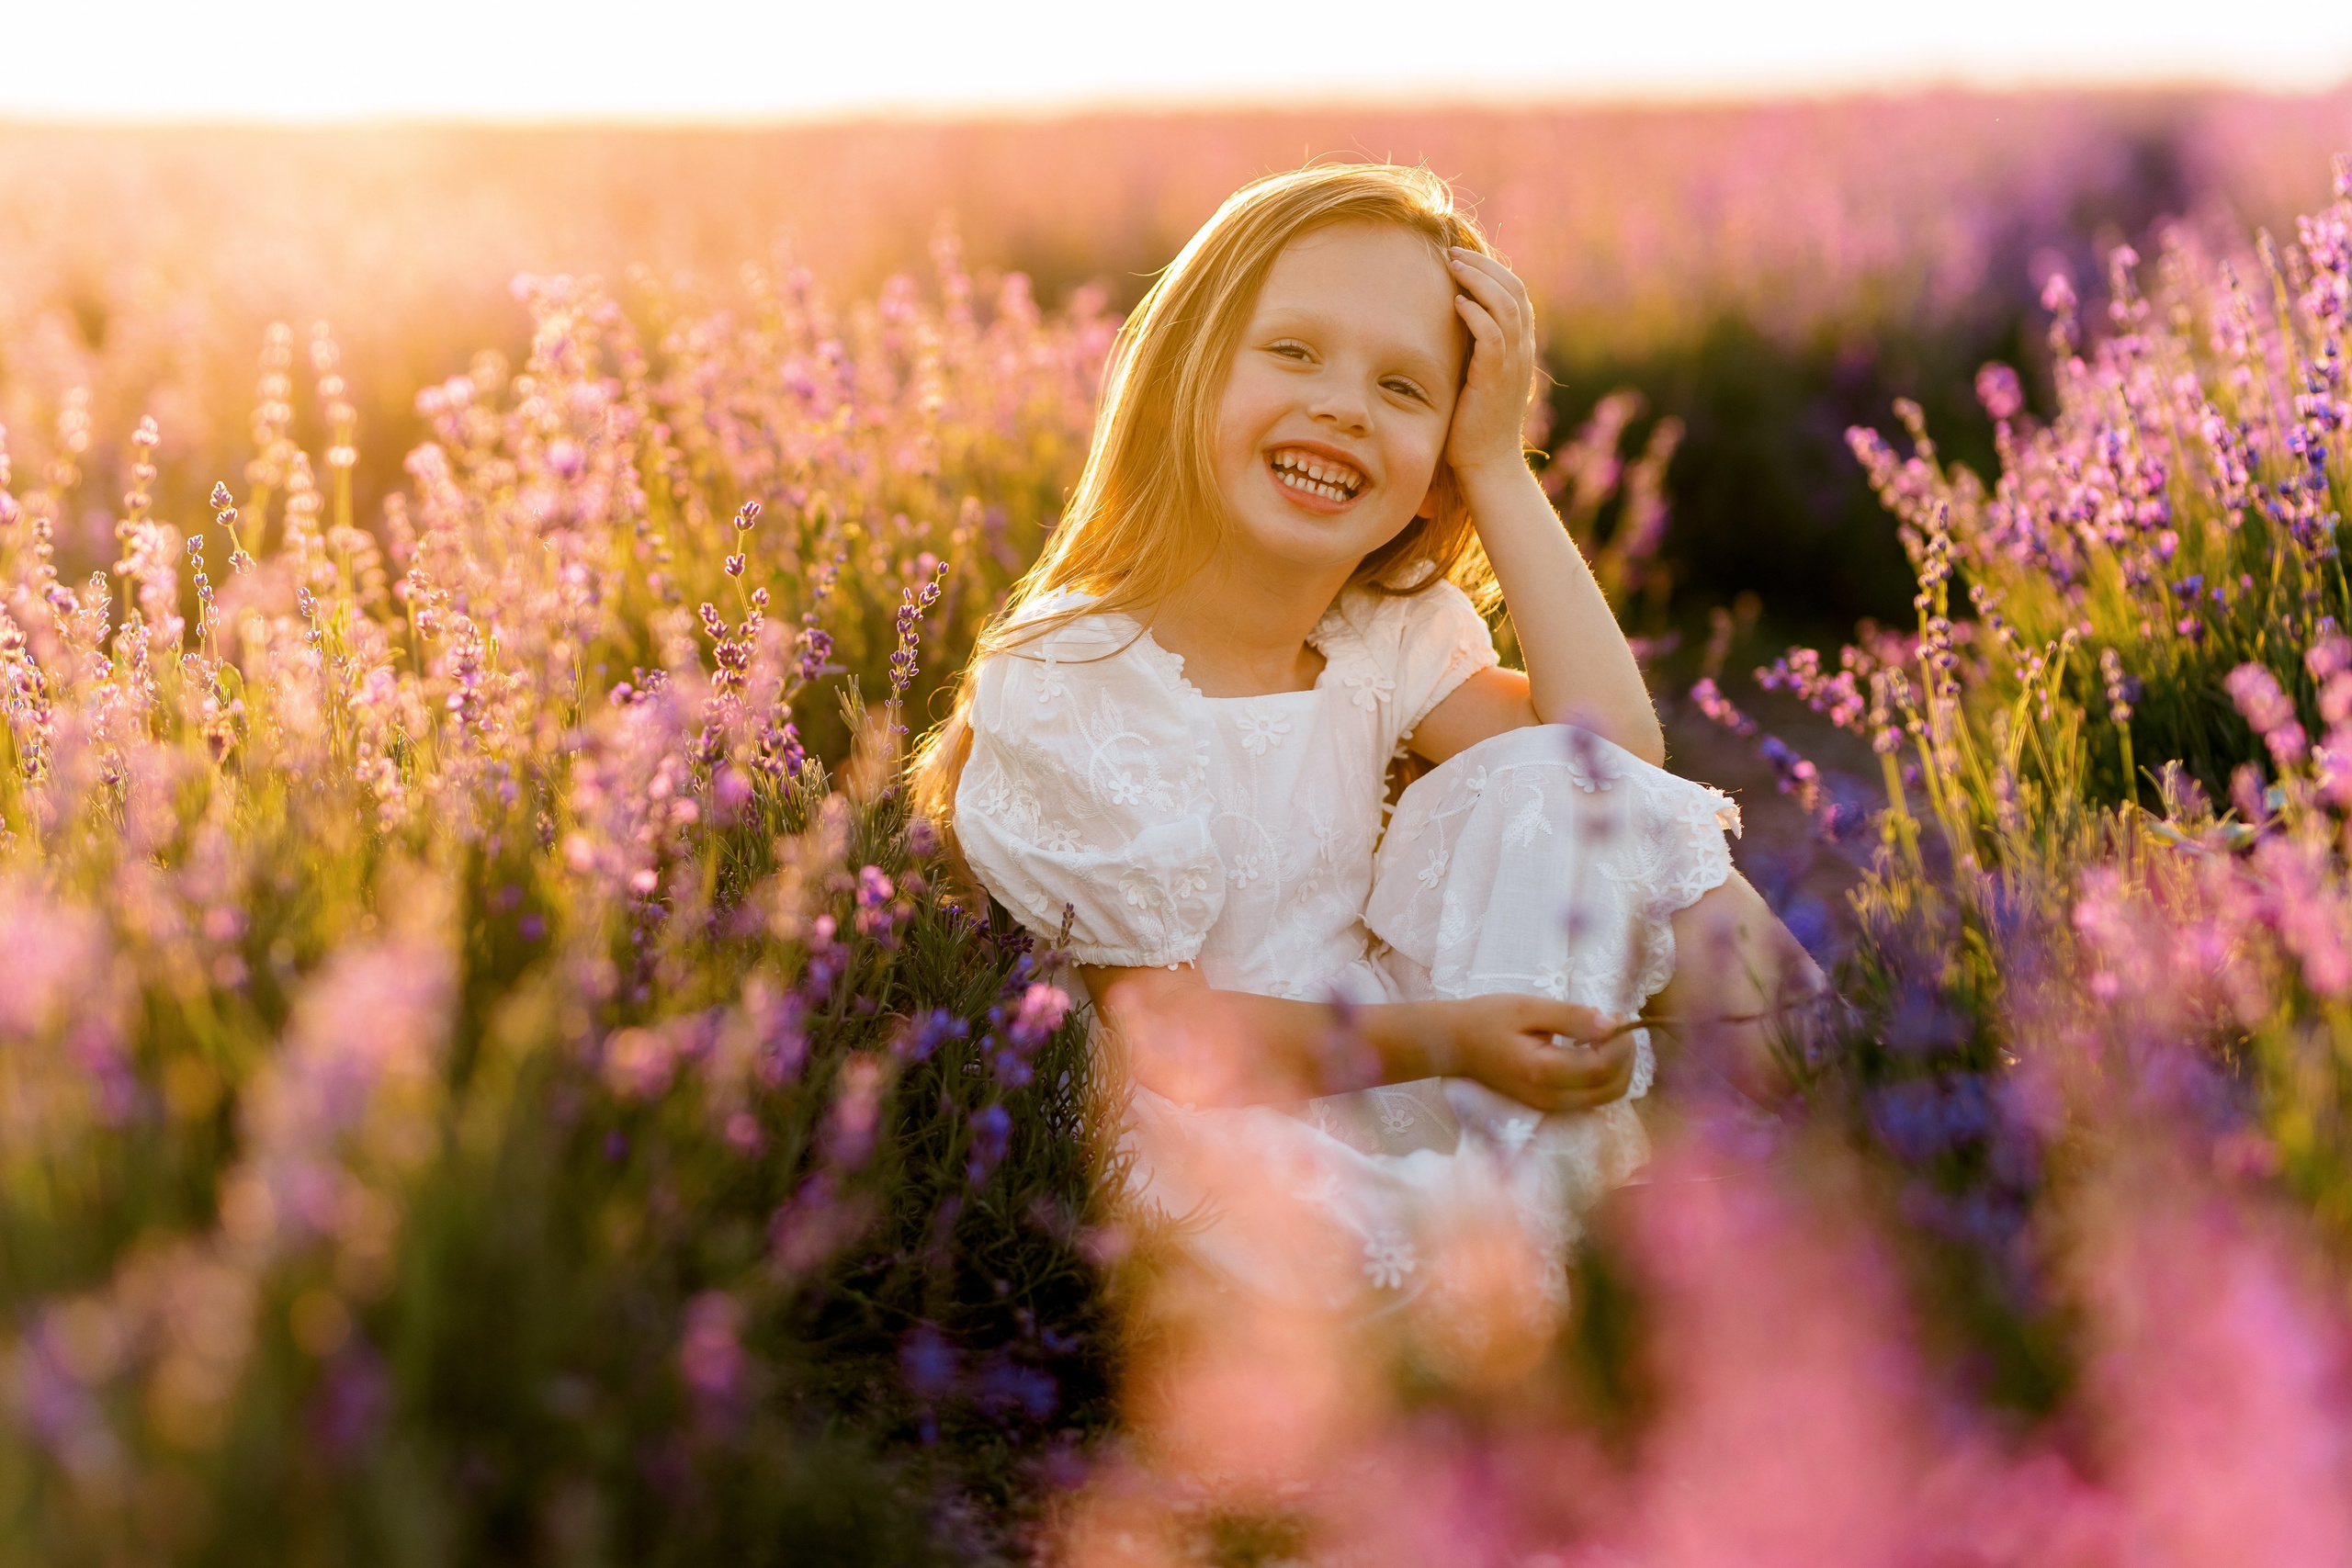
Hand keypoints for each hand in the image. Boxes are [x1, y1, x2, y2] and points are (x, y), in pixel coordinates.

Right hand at [1442, 993, 1636, 1113]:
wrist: (1454, 1044)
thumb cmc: (1487, 1019)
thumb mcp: (1527, 1008)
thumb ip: (1571, 1017)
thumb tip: (1612, 1024)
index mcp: (1543, 1072)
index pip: (1603, 1067)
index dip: (1621, 1044)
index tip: (1619, 1016)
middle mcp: (1550, 1097)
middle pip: (1612, 1089)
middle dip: (1626, 1058)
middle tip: (1618, 1026)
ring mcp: (1550, 1106)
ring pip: (1606, 1097)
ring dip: (1618, 1069)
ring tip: (1608, 1037)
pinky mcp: (1549, 1105)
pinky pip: (1591, 1097)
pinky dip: (1604, 1077)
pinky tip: (1594, 1052)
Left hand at [1443, 248, 1540, 489]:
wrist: (1488, 465)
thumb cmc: (1474, 425)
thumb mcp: (1476, 379)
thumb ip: (1471, 351)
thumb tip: (1448, 326)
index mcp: (1520, 348)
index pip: (1517, 295)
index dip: (1493, 270)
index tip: (1464, 258)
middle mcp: (1522, 351)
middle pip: (1515, 291)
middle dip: (1485, 267)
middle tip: (1454, 253)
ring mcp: (1512, 365)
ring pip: (1506, 307)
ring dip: (1479, 281)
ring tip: (1453, 267)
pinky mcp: (1496, 380)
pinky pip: (1493, 336)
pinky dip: (1477, 314)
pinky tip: (1457, 303)